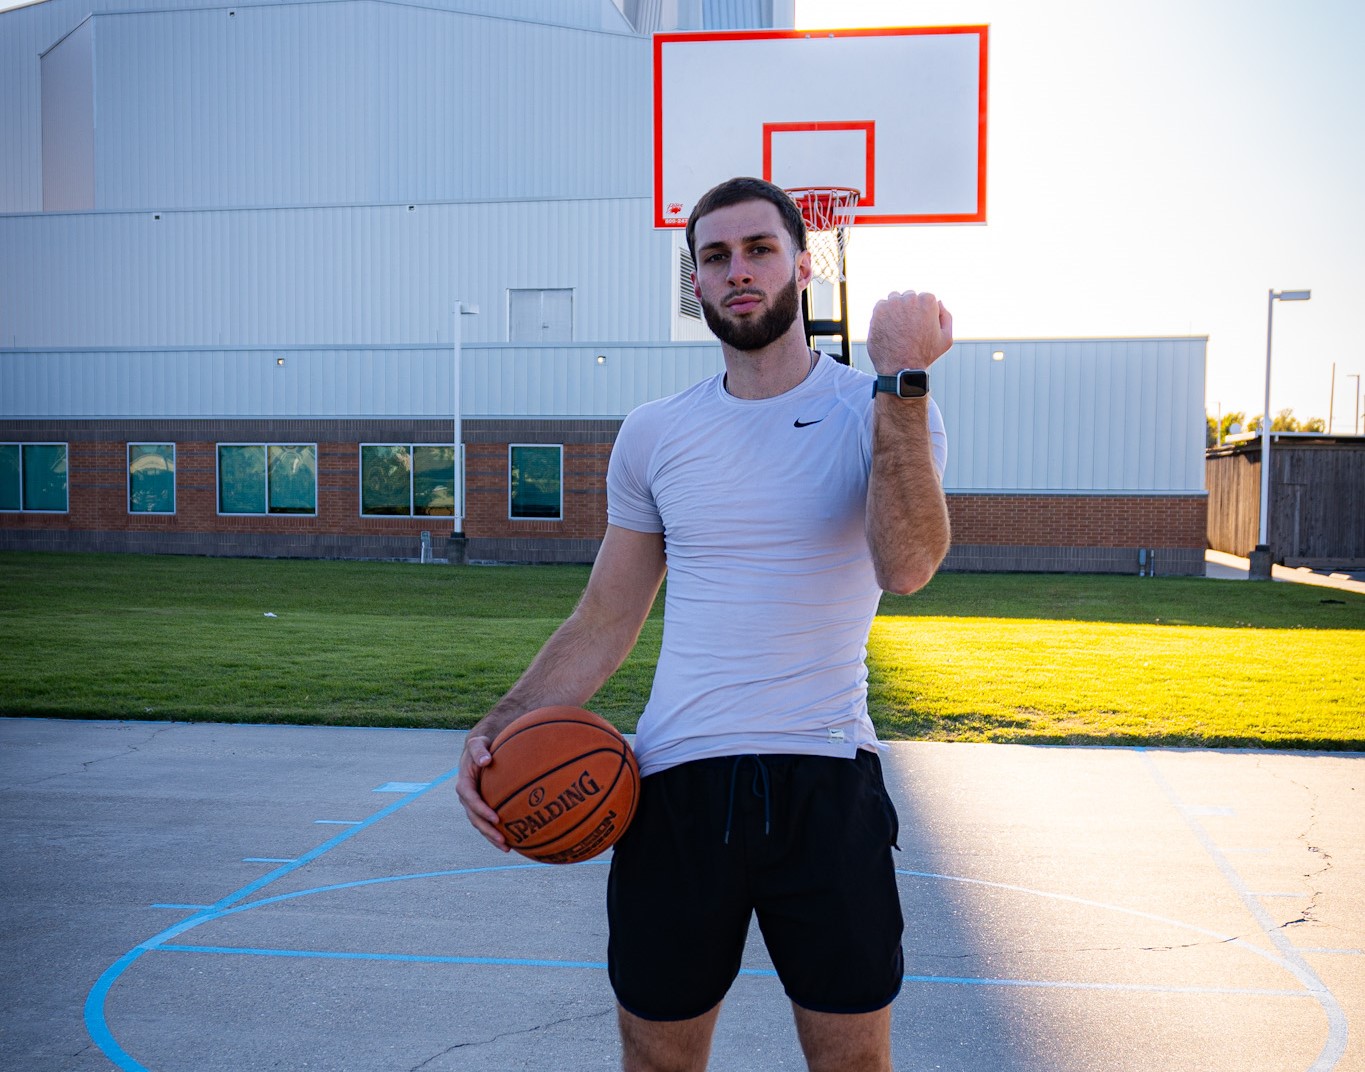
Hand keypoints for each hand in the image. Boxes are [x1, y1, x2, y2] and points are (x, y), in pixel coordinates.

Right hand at [455, 732, 509, 851]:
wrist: (480, 751)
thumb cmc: (481, 747)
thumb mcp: (478, 743)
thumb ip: (479, 750)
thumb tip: (486, 760)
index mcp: (464, 783)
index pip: (471, 800)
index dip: (482, 810)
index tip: (496, 818)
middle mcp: (467, 797)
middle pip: (475, 818)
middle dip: (487, 831)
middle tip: (503, 840)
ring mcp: (473, 804)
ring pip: (480, 824)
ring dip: (491, 837)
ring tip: (507, 848)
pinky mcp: (481, 807)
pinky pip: (486, 823)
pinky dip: (495, 833)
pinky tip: (510, 842)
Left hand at [867, 290, 952, 373]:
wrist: (900, 368)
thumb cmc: (924, 356)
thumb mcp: (946, 339)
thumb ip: (946, 317)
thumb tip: (939, 302)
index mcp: (928, 301)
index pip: (924, 298)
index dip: (922, 313)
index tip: (919, 326)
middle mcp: (910, 298)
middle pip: (908, 297)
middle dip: (908, 308)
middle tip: (907, 328)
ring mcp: (893, 303)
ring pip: (894, 299)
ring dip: (895, 309)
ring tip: (897, 329)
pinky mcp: (878, 310)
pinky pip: (881, 306)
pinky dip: (883, 315)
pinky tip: (888, 329)